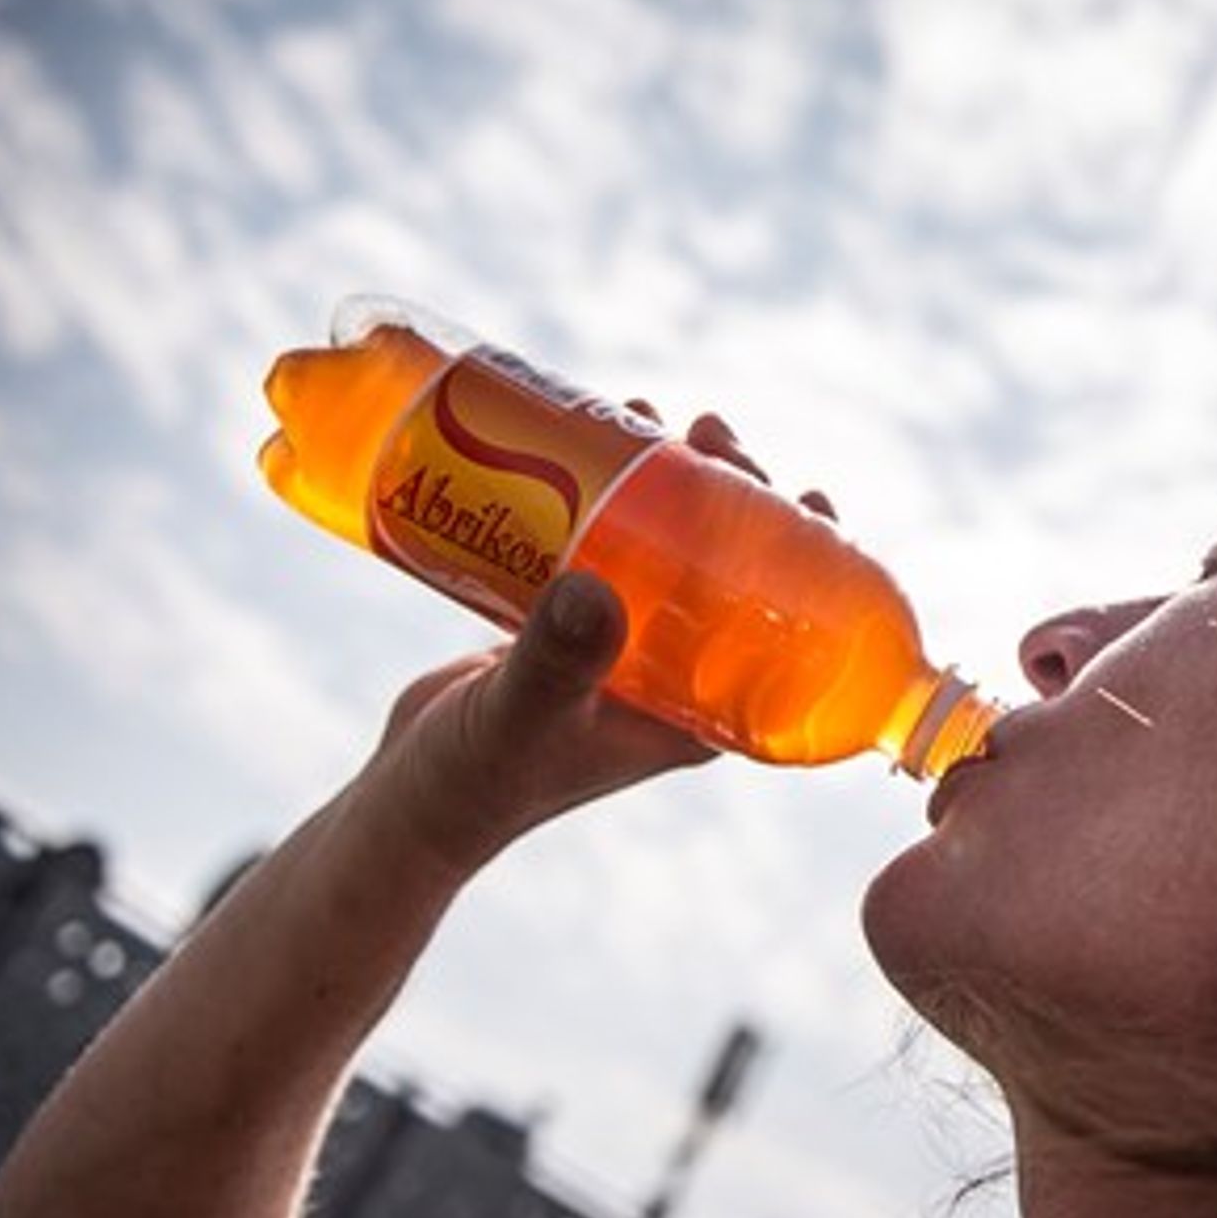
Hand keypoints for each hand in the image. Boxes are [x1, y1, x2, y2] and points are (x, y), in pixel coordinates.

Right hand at [350, 412, 834, 876]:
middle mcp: (669, 676)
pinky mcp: (567, 627)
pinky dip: (601, 496)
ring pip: (665, 550)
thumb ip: (557, 661)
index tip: (808, 495)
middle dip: (731, 496)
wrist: (407, 801)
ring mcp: (618, 648)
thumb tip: (594, 589)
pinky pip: (601, 547)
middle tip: (710, 433)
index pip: (781, 634)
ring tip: (656, 416)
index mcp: (695, 711)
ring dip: (668, 484)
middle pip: (727, 572)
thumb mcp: (523, 714)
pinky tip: (594, 438)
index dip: (808, 563)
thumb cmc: (476, 780)